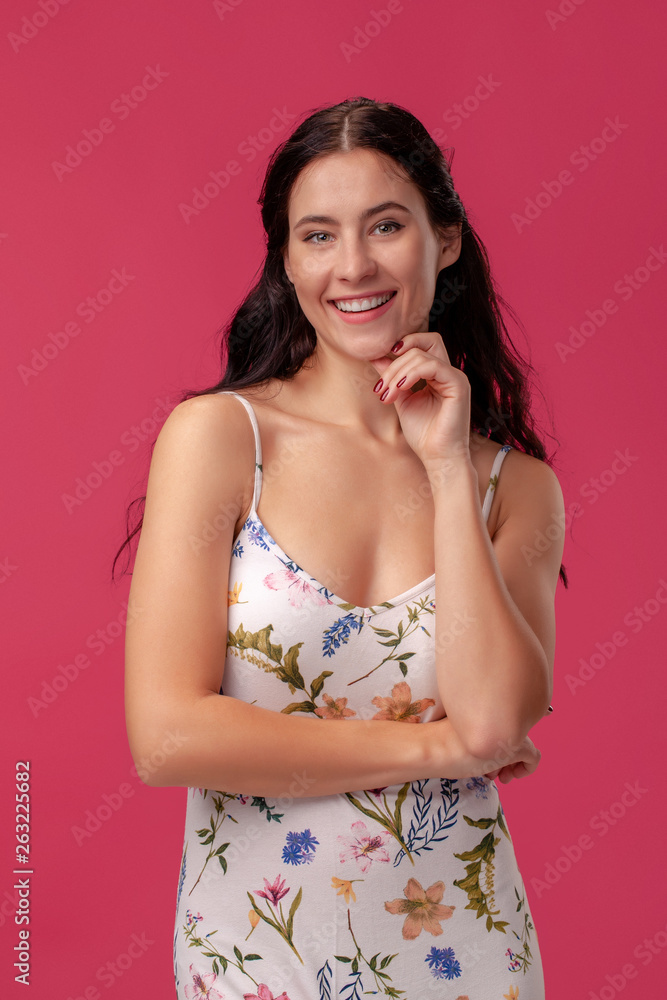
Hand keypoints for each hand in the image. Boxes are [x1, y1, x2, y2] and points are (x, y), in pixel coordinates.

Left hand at [369, 331, 472, 470]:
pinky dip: (411, 374)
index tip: (377, 364)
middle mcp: (448, 372)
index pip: (420, 345)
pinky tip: (400, 389)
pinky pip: (432, 366)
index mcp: (437, 374)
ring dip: (397, 372)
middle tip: (381, 386)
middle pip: (424, 340)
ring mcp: (455, 377)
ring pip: (422, 354)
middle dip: (396, 360)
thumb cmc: (423, 434)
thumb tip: (376, 356)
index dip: (399, 348)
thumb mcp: (401, 398)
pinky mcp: (458, 384)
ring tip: (386, 394)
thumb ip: (392, 377)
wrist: (437, 457)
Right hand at [427, 718, 540, 785]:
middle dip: (506, 756)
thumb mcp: (462, 731)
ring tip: (494, 775)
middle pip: (515, 735)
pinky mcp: (517, 747)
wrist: (433, 748)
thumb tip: (492, 747)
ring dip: (512, 763)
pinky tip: (507, 777)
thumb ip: (480, 731)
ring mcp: (511, 729)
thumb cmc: (439, 741)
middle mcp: (503, 713)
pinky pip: (534, 758)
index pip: (505, 722)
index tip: (486, 757)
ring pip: (524, 746)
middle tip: (492, 770)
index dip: (498, 741)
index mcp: (487, 706)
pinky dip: (526, 770)